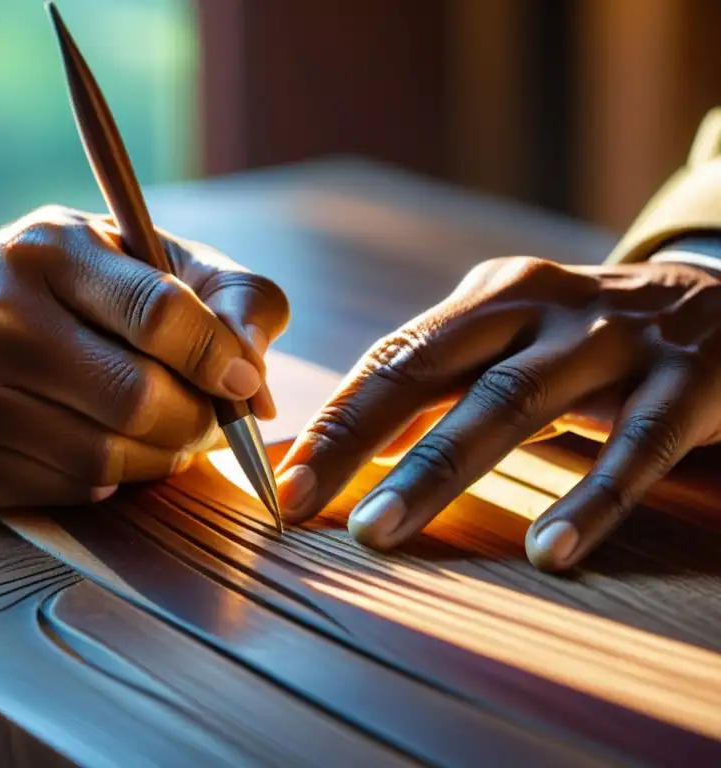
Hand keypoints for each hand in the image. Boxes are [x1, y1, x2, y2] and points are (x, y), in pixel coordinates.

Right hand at [0, 206, 288, 508]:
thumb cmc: (33, 292)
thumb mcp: (115, 255)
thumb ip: (211, 293)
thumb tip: (259, 382)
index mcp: (43, 250)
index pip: (159, 312)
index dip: (221, 357)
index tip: (247, 383)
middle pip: (139, 400)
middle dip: (196, 423)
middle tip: (207, 420)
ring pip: (107, 459)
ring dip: (158, 459)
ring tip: (159, 435)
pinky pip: (68, 491)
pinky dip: (107, 480)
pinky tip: (98, 447)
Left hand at [275, 256, 720, 570]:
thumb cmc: (583, 336)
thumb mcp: (506, 339)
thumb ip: (426, 387)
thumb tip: (322, 445)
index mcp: (489, 297)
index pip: (393, 357)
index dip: (334, 417)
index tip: (280, 478)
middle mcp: (540, 308)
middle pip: (430, 371)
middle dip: (356, 438)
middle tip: (302, 501)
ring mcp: (612, 343)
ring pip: (511, 406)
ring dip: (437, 470)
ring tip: (381, 531)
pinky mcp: (688, 385)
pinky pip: (636, 449)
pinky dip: (590, 499)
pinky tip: (548, 552)